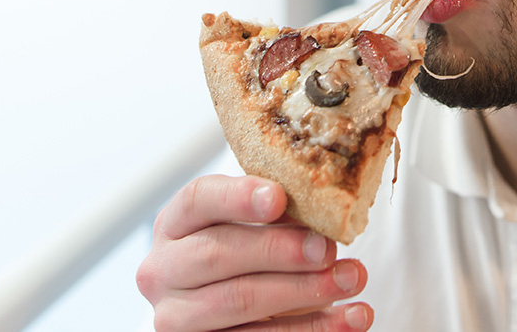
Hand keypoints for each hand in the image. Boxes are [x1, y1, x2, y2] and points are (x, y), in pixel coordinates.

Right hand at [136, 174, 372, 330]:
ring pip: (238, 301)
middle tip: (327, 249)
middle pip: (217, 254)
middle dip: (279, 250)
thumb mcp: (250, 226)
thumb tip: (324, 211)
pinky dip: (314, 328)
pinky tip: (352, 317)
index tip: (279, 198)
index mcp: (174, 225)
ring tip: (352, 278)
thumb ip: (274, 214)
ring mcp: (177, 316)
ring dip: (304, 291)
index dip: (236, 197)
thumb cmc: (247, 252)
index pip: (196, 200)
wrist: (232, 303)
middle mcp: (164, 270)